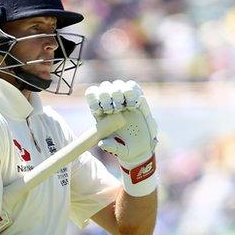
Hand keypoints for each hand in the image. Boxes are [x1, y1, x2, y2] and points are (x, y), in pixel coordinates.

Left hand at [85, 80, 157, 195]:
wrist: (142, 148)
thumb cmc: (125, 149)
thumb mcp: (119, 151)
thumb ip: (111, 147)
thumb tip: (102, 143)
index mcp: (101, 113)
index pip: (92, 95)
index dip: (94, 98)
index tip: (101, 110)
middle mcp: (111, 104)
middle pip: (104, 87)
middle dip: (107, 95)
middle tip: (115, 109)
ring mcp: (124, 100)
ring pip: (117, 84)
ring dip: (120, 93)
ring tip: (125, 107)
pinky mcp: (137, 100)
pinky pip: (132, 86)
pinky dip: (132, 92)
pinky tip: (134, 105)